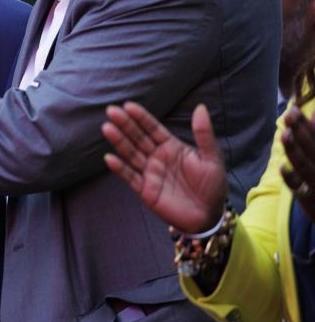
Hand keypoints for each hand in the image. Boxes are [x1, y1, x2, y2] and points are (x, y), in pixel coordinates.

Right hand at [102, 101, 227, 232]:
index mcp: (171, 146)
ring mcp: (149, 173)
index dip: (141, 117)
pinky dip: (119, 168)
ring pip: (130, 154)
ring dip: (119, 142)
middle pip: (138, 138)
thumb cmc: (213, 186)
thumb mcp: (212, 158)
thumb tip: (200, 107)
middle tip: (111, 111)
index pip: (152, 128)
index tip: (128, 105)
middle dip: (125, 124)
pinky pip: (130, 177)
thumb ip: (204, 134)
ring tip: (107, 128)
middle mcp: (157, 157)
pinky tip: (110, 158)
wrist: (209, 216)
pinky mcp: (145, 190)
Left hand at [280, 106, 314, 222]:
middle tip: (288, 115)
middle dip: (300, 131)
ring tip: (284, 134)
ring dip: (295, 150)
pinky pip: (298, 189)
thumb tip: (313, 114)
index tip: (293, 109)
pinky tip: (282, 167)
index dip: (305, 124)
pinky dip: (291, 178)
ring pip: (305, 166)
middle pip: (313, 148)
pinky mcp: (310, 201)